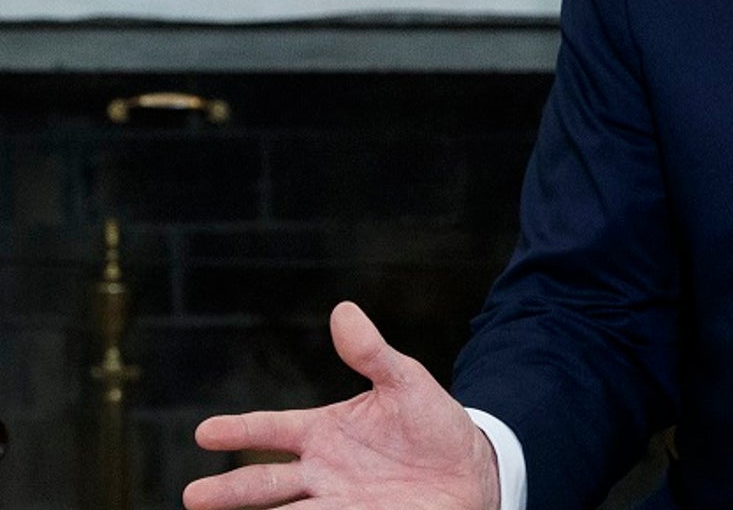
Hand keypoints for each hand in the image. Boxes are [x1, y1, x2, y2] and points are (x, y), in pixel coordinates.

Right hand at [183, 302, 500, 509]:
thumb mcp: (405, 382)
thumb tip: (344, 311)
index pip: (270, 430)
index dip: (239, 431)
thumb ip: (371, 353)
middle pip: (264, 482)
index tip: (205, 432)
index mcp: (322, 431)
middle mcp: (319, 471)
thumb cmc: (431, 423)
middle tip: (194, 496)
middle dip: (231, 490)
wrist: (469, 469)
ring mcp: (336, 503)